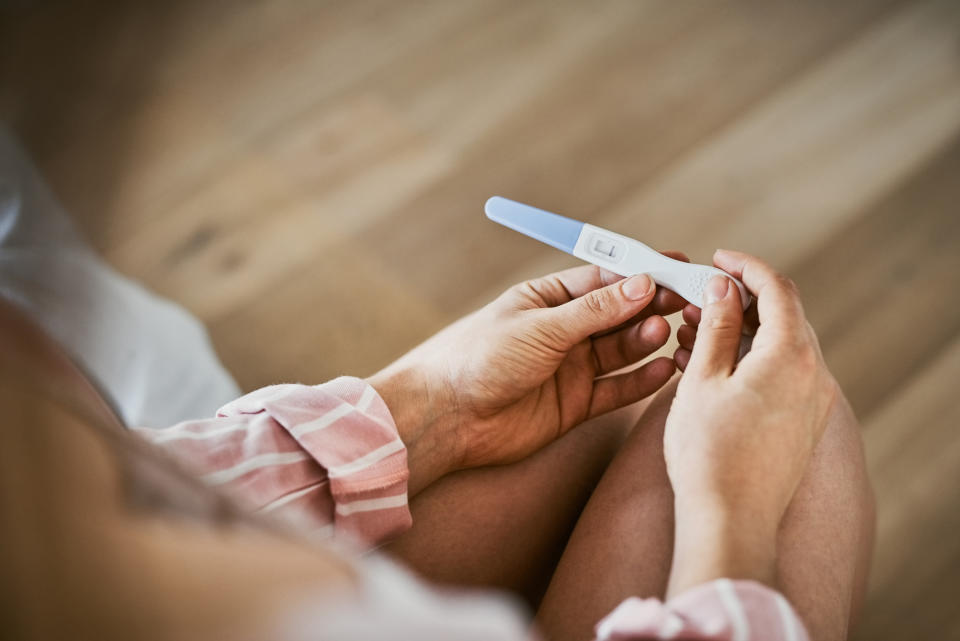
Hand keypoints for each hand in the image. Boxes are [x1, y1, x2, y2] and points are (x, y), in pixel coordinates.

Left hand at [369, 256, 688, 494]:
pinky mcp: (575, 405)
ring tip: (666, 333)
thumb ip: (594, 311)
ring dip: (647, 340)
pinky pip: (617, 390)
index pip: (604, 279)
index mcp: (548, 299)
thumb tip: (641, 284)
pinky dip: (642, 381)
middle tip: (685, 302)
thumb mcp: (539, 327)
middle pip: (619, 314)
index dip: (641, 274)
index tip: (677, 270)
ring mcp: (570, 368)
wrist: (447, 417)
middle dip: (652, 307)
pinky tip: (665, 370)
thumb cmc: (479, 358)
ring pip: (622, 351)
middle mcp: (563, 331)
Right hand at [664, 250, 838, 593]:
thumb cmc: (709, 453)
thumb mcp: (702, 378)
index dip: (745, 266)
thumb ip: (716, 326)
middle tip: (695, 300)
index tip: (717, 259)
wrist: (730, 521)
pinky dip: (749, 360)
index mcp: (790, 355)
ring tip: (692, 334)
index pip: (777, 289)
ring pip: (779, 346)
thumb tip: (721, 289)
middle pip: (782, 316)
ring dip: (740, 332)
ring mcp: (812, 402)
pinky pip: (780, 375)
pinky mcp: (803, 424)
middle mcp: (813, 375)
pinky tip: (710, 368)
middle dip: (738, 301)